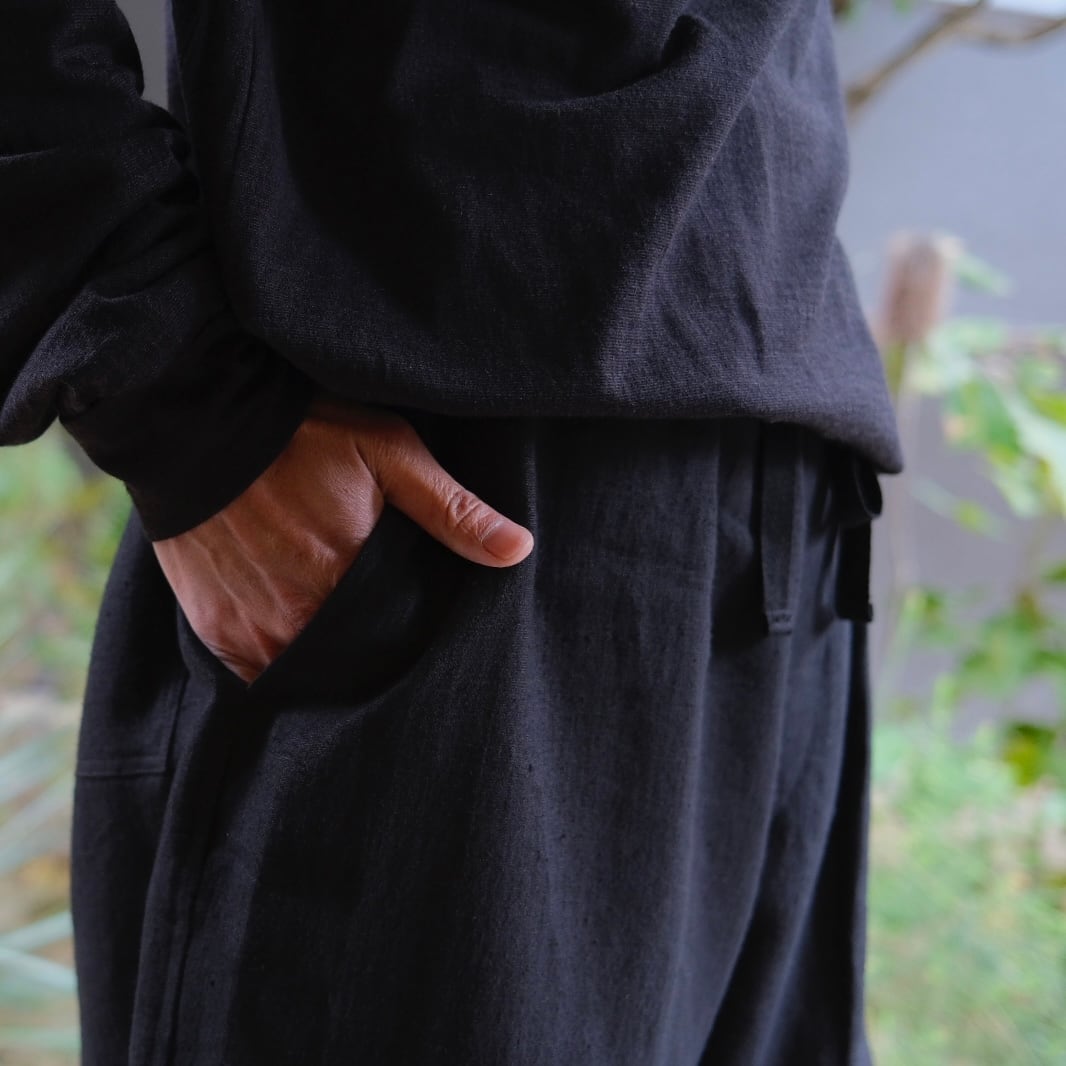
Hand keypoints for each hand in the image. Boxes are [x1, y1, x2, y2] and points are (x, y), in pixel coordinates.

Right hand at [151, 390, 533, 683]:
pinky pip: (254, 669)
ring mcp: (252, 631)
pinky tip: (289, 627)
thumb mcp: (389, 453)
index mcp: (351, 582)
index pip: (399, 642)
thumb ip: (452, 510)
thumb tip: (519, 551)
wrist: (196, 418)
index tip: (415, 624)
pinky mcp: (213, 631)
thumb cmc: (302, 431)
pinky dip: (276, 656)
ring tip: (332, 625)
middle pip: (352, 663)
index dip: (410, 636)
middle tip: (375, 625)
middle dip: (369, 653)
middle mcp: (300, 620)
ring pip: (305, 671)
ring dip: (323, 658)